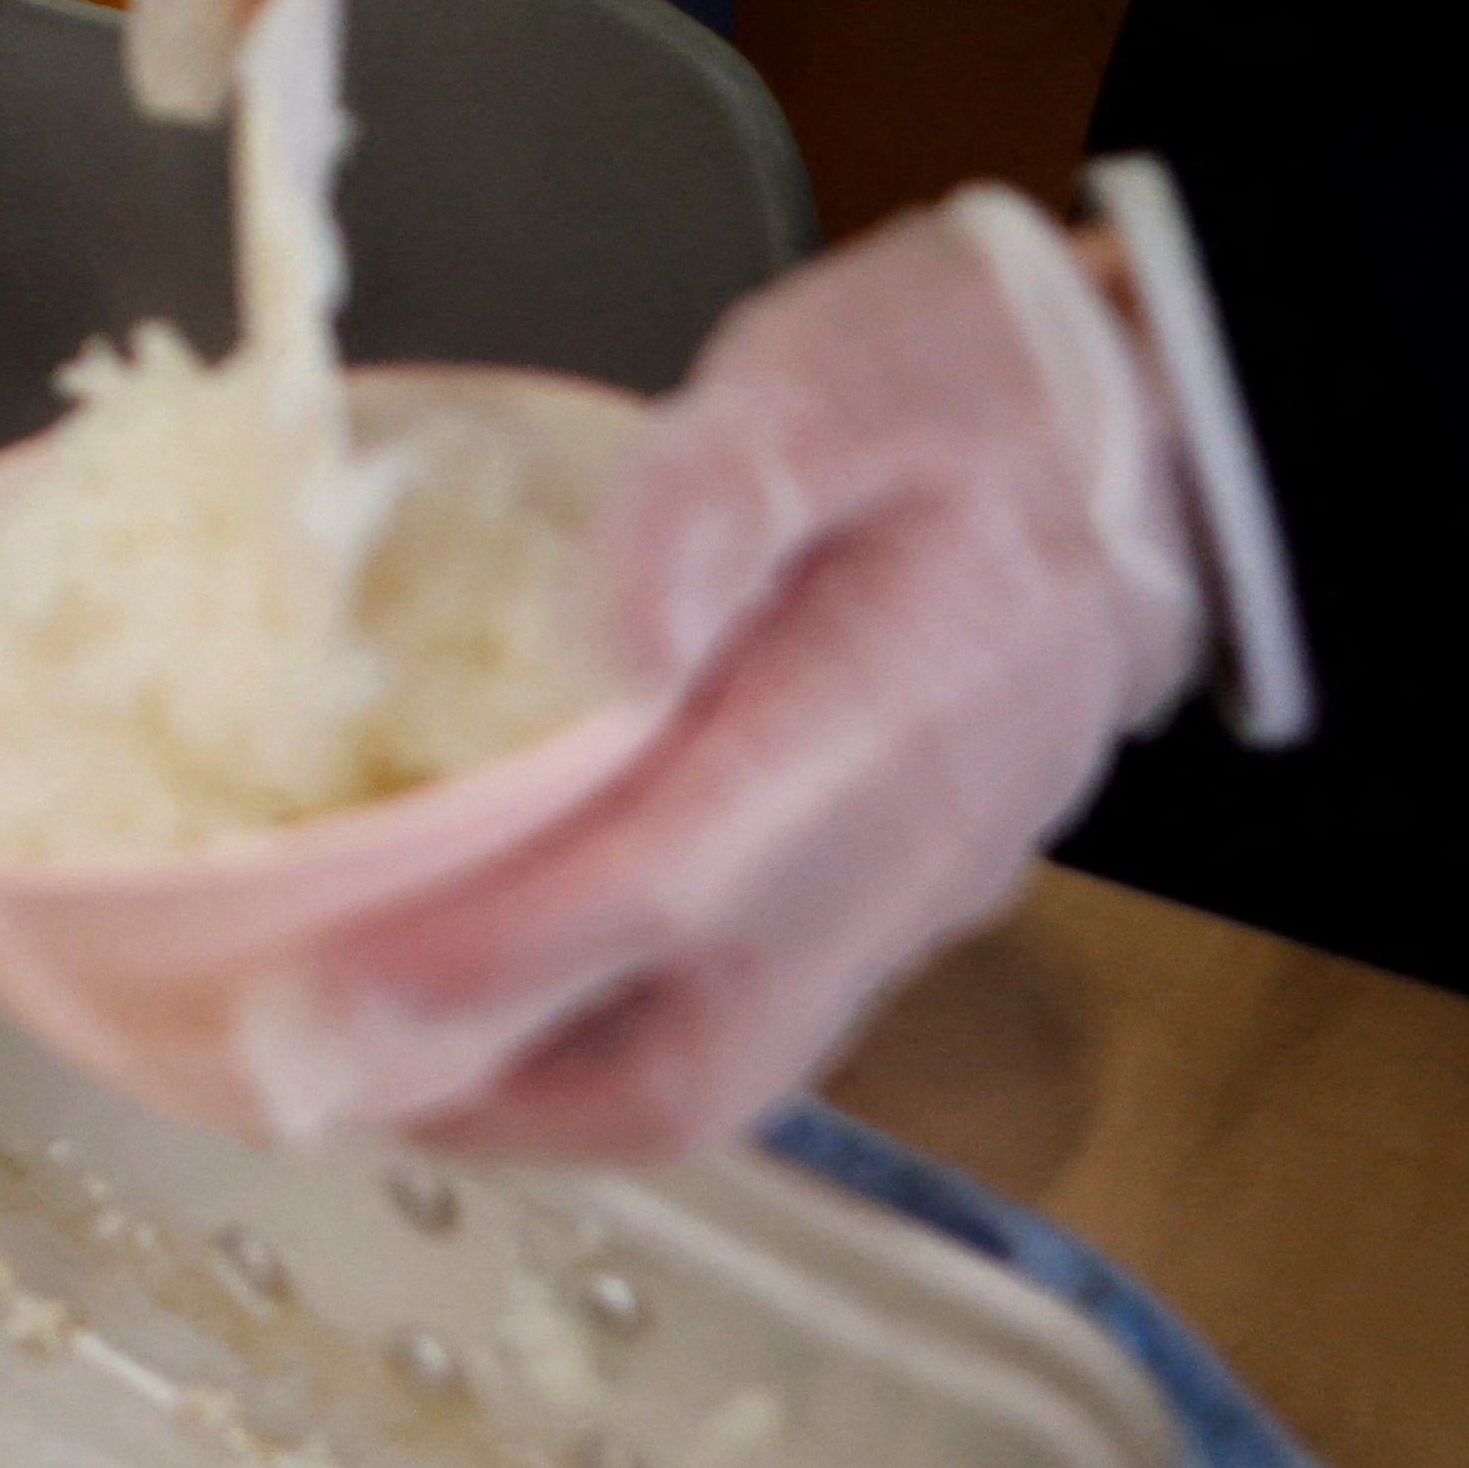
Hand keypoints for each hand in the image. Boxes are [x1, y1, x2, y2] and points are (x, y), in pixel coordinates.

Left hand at [248, 194, 1206, 1154]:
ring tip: (372, 1050)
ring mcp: (902, 896)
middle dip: (488, 1093)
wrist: (1163, 436)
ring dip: (537, 1092)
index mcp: (869, 720)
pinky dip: (608, 1039)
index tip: (334, 985)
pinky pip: (748, 1022)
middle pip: (686, 1061)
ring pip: (718, 1072)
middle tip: (306, 1058)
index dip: (491, 952)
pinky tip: (502, 988)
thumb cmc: (978, 384)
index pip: (664, 886)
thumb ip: (713, 492)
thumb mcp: (836, 374)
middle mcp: (887, 855)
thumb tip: (607, 637)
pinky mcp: (896, 896)